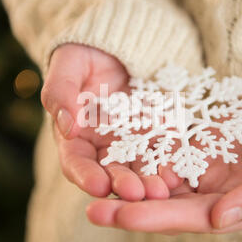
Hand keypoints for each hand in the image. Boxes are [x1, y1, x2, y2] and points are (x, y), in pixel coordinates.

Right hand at [41, 44, 171, 200]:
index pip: (76, 162)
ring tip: (162, 191)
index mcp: (75, 136)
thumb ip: (61, 93)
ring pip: (139, 169)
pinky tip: (180, 172)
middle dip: (122, 185)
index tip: (98, 186)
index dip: (85, 175)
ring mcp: (131, 143)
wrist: (118, 47)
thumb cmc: (85, 54)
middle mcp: (103, 146)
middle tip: (137, 194)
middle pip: (110, 172)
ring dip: (148, 183)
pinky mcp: (156, 135)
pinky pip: (163, 152)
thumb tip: (66, 127)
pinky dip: (170, 164)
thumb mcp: (68, 65)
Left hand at [86, 100, 241, 233]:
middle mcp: (214, 193)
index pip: (192, 217)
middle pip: (165, 204)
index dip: (156, 218)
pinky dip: (137, 153)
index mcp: (238, 207)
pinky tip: (112, 151)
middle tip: (92, 208)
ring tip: (92, 183)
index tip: (121, 216)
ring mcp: (200, 167)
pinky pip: (161, 148)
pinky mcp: (191, 143)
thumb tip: (221, 217)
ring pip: (156, 179)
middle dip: (128, 208)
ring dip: (126, 183)